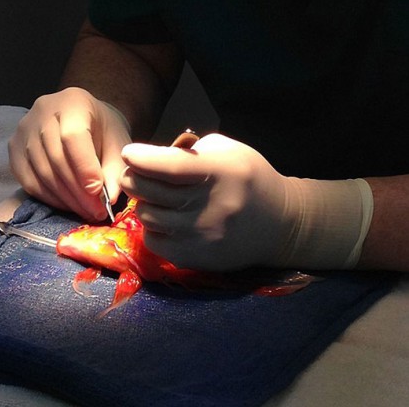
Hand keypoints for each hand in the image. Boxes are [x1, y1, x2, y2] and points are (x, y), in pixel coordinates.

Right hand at [9, 87, 130, 220]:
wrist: (84, 118)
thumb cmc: (104, 130)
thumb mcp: (118, 144)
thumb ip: (115, 169)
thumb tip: (109, 198)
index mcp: (73, 102)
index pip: (72, 136)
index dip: (84, 166)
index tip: (97, 192)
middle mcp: (43, 110)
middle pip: (56, 157)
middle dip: (77, 190)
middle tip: (95, 211)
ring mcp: (24, 129)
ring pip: (41, 171)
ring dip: (64, 198)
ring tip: (85, 211)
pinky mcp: (14, 148)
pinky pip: (28, 180)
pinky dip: (49, 197)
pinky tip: (67, 204)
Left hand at [120, 134, 372, 270]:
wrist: (279, 224)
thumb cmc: (251, 179)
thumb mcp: (228, 151)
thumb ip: (192, 151)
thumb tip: (155, 157)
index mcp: (219, 173)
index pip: (171, 166)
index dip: (143, 159)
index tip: (129, 152)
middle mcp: (209, 206)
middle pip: (151, 193)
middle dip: (133, 178)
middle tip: (133, 173)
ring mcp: (202, 236)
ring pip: (149, 217)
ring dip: (144, 204)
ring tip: (153, 197)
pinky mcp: (197, 258)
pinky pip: (155, 243)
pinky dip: (153, 229)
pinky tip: (164, 220)